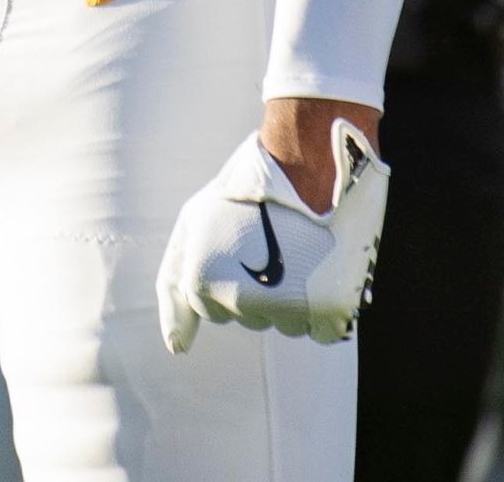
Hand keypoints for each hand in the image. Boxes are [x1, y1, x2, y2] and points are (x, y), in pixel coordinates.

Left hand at [160, 120, 389, 350]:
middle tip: (273, 240)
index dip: (228, 274)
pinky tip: (322, 267)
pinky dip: (327, 307)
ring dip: (296, 295)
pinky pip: (325, 331)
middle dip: (261, 286)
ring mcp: (288, 307)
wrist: (306, 156)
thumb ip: (173, 288)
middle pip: (253, 318)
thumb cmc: (246, 190)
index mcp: (202, 283)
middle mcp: (242, 301)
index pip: (213, 310)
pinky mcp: (330, 308)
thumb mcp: (193, 226)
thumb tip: (176, 348)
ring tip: (300, 247)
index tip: (240, 242)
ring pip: (290, 324)